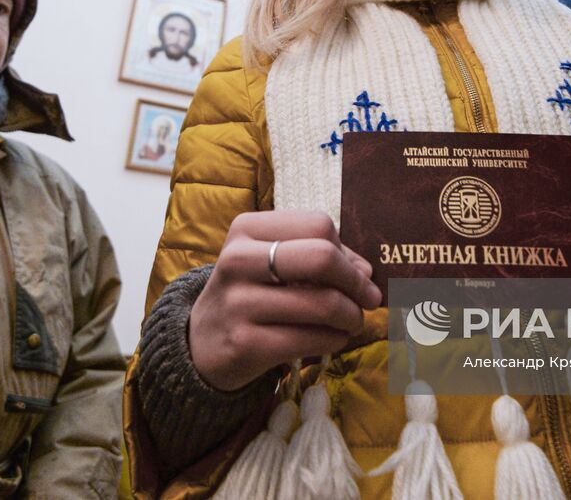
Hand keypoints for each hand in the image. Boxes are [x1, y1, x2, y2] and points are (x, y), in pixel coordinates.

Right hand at [188, 210, 382, 390]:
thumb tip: (366, 272)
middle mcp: (237, 260)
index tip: (357, 274)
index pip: (319, 225)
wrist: (201, 343)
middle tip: (369, 299)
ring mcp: (238, 303)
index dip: (346, 252)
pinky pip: (311, 339)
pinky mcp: (245, 344)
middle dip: (356, 282)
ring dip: (352, 316)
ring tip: (353, 322)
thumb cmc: (250, 293)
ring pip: (323, 303)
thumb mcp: (272, 262)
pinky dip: (335, 340)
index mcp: (246, 229)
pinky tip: (334, 339)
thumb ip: (320, 257)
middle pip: (321, 257)